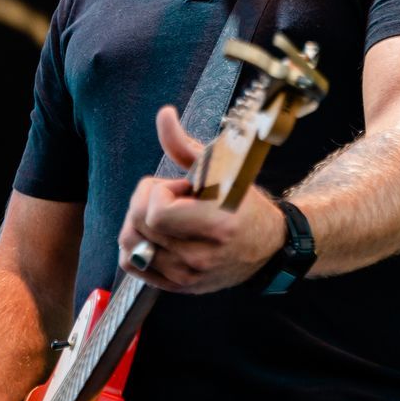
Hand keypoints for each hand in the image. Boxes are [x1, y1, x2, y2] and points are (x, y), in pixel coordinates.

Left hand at [116, 105, 284, 293]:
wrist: (269, 246)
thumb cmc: (244, 204)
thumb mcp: (220, 168)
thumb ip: (184, 144)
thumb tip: (163, 113)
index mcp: (218, 224)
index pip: (156, 213)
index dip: (158, 192)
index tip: (180, 187)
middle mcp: (201, 256)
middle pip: (138, 226)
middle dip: (146, 202)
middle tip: (171, 198)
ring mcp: (189, 276)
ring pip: (130, 245)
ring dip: (140, 222)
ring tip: (166, 216)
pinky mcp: (180, 287)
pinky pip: (133, 265)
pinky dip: (134, 245)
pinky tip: (154, 233)